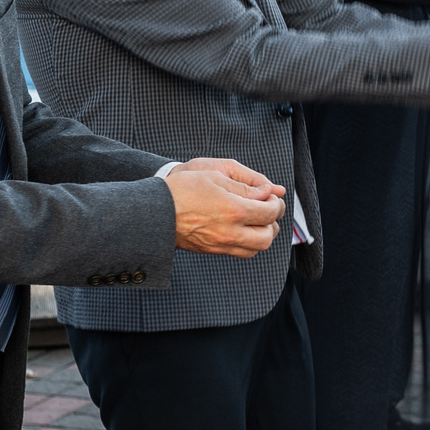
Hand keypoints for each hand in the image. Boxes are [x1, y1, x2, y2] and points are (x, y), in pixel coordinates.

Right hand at [166, 163, 285, 256]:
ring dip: (262, 234)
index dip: (276, 203)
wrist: (154, 211)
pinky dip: (248, 242)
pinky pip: (240, 252)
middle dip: (272, 222)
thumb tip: (268, 192)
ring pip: (256, 249)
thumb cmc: (181, 190)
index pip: (270, 213)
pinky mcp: (212, 251)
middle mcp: (230, 232)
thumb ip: (245, 186)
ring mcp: (220, 244)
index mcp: (233, 210)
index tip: (270, 196)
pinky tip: (241, 228)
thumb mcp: (215, 176)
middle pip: (267, 236)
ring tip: (255, 219)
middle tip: (267, 209)